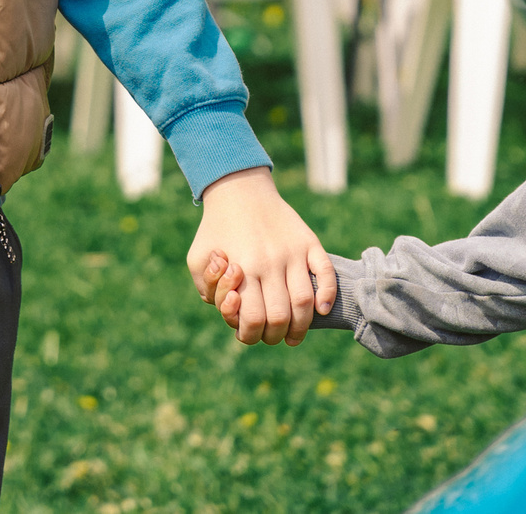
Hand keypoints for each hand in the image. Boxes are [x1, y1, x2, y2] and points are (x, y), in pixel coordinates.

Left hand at [185, 166, 333, 345]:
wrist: (238, 189)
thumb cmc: (215, 229)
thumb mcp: (197, 258)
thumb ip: (207, 289)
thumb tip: (231, 310)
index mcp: (242, 269)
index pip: (253, 319)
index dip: (251, 335)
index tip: (250, 333)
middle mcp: (269, 263)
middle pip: (280, 316)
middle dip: (276, 335)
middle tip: (274, 336)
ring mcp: (292, 252)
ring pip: (304, 302)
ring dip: (302, 326)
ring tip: (296, 335)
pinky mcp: (308, 241)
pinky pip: (325, 272)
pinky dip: (327, 295)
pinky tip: (322, 309)